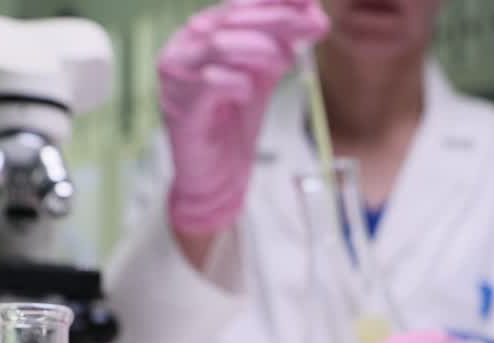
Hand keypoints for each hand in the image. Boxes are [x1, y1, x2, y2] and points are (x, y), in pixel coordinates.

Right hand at [158, 0, 327, 255]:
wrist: (215, 175)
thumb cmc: (234, 123)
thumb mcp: (262, 75)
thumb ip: (282, 45)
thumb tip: (315, 16)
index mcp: (202, 33)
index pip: (239, 4)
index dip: (276, 1)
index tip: (311, 2)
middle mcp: (184, 47)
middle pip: (233, 18)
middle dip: (280, 19)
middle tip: (315, 25)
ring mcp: (178, 75)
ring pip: (222, 44)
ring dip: (264, 49)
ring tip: (285, 63)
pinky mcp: (182, 106)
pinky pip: (214, 83)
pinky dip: (241, 84)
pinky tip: (249, 93)